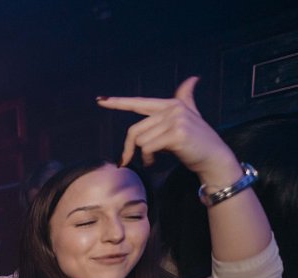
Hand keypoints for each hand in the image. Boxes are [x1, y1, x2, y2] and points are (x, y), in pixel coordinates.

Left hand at [96, 77, 239, 183]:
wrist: (214, 158)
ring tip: (155, 158)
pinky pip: (148, 147)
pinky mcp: (177, 133)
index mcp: (172, 104)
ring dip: (143, 155)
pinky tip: (156, 162)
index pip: (139, 103)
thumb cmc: (197, 141)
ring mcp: (176, 120)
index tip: (99, 100)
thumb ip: (186, 98)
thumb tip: (192, 78)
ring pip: (140, 140)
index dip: (118, 102)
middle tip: (129, 160)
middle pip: (134, 129)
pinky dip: (148, 159)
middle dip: (129, 148)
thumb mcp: (191, 117)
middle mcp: (173, 108)